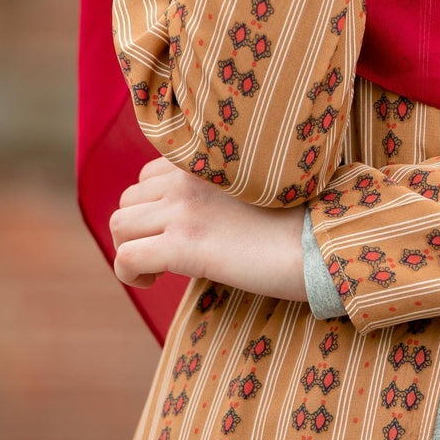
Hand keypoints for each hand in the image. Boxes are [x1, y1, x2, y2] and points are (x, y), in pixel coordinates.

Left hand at [110, 156, 306, 299]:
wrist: (319, 242)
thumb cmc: (299, 219)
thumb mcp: (254, 186)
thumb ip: (218, 187)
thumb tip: (197, 212)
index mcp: (206, 159)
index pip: (148, 174)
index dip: (154, 206)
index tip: (176, 229)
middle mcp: (188, 178)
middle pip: (128, 199)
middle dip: (140, 229)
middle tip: (167, 253)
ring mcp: (183, 210)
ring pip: (120, 225)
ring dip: (132, 248)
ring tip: (160, 268)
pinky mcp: (183, 245)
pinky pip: (125, 257)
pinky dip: (130, 273)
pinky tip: (156, 280)